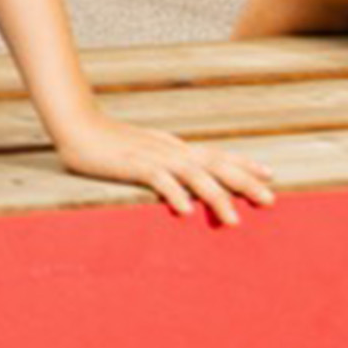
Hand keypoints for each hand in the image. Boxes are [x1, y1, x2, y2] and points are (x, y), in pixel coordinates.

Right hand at [52, 115, 277, 225]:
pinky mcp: (133, 164)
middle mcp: (171, 150)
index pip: (216, 154)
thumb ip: (165, 162)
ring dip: (216, 197)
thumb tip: (186, 179)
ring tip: (234, 220)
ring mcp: (153, 156)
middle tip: (271, 200)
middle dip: (244, 182)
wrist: (77, 126)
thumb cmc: (108, 142)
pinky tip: (185, 211)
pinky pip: (158, 180)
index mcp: (174, 147)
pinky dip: (174, 194)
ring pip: (194, 175)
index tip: (270, 175)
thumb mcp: (144, 150)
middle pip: (215, 165)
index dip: (243, 164)